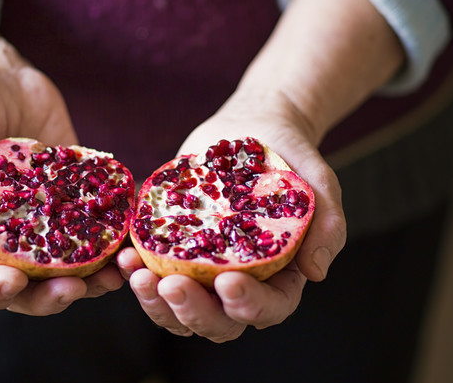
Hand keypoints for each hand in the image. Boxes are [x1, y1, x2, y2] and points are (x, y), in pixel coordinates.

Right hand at [0, 0, 124, 312]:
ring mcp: (40, 220)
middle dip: (48, 296)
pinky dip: (112, 239)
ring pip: (64, 267)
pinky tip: (131, 239)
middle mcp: (4, 234)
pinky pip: (92, 228)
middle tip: (73, 290)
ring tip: (115, 277)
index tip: (13, 284)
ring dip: (90, 279)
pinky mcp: (70, 199)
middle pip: (24, 286)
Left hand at [116, 0, 403, 340]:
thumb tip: (315, 272)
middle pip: (216, 321)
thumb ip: (327, 224)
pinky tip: (124, 253)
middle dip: (191, 310)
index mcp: (279, 280)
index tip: (229, 281)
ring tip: (138, 272)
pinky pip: (150, 273)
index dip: (249, 305)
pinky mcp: (170, 250)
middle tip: (170, 284)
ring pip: (176, 309)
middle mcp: (237, 285)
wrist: (253, 130)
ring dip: (154, 300)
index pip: (268, 309)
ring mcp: (201, 272)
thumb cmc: (291, 160)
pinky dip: (135, 270)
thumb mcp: (319, 184)